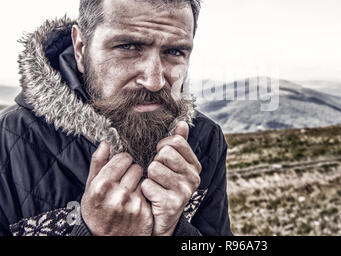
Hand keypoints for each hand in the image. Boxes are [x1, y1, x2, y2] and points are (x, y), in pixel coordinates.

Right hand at [81, 142, 152, 235]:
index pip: (124, 158)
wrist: (105, 241)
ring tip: (130, 192)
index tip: (120, 167)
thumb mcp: (90, 188)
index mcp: (102, 186)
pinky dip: (144, 195)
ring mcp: (132, 204)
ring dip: (139, 182)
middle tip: (125, 181)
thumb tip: (105, 143)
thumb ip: (98, 164)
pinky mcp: (144, 213)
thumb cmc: (96, 212)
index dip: (123, 161)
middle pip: (136, 167)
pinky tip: (135, 202)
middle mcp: (118, 195)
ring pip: (145, 179)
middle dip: (132, 172)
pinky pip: (149, 193)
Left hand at [141, 121, 201, 235]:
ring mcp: (184, 191)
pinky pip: (147, 185)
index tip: (160, 155)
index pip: (176, 141)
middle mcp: (193, 177)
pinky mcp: (172, 204)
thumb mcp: (174, 165)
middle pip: (165, 153)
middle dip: (155, 162)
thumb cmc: (165, 186)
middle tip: (158, 174)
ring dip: (149, 177)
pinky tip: (151, 197)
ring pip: (154, 168)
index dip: (162, 146)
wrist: (162, 219)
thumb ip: (179, 143)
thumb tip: (182, 123)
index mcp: (195, 165)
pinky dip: (145, 190)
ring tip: (155, 185)